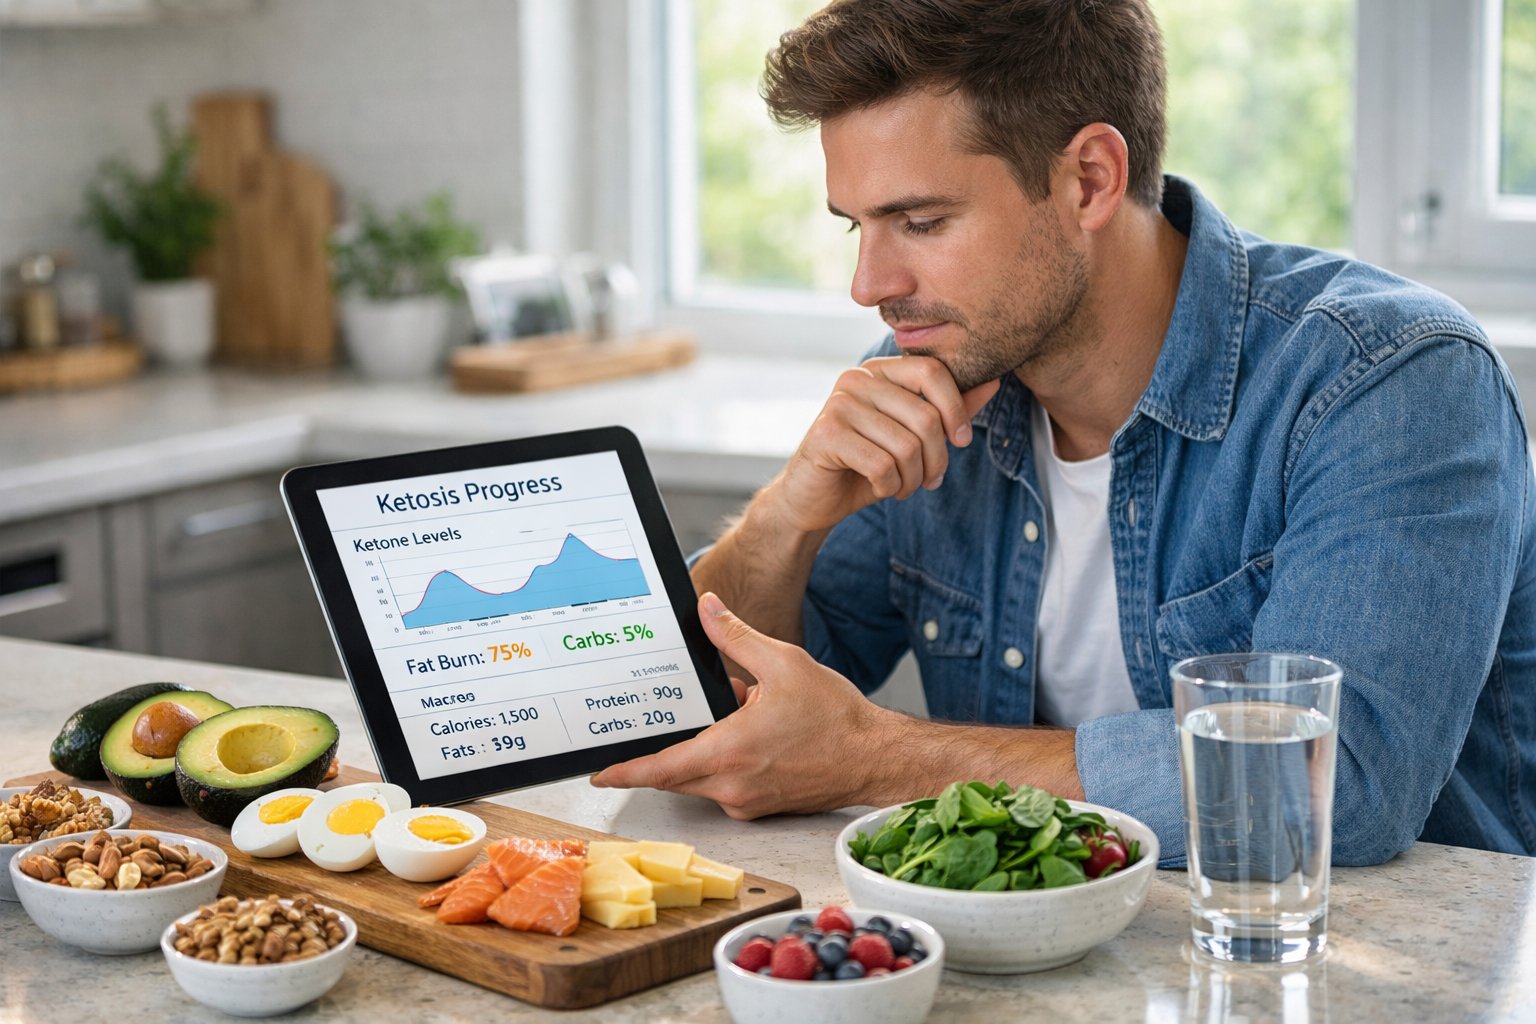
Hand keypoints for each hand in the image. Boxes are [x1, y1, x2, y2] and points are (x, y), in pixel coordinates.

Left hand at [591, 592, 894, 817]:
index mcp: (728, 753)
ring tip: (729, 716)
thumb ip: (735, 636)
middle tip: (651, 730)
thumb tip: (706, 608)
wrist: (875, 757)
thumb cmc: (836, 717)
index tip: (599, 772)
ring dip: (699, 751)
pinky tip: (748, 733)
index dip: (625, 771)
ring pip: (701, 780)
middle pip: (675, 775)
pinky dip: (722, 762)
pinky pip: (725, 786)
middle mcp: (732, 787)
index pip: (660, 769)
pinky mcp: (761, 807)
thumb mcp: (782, 663)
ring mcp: (747, 802)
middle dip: (661, 753)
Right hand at [768, 356, 999, 533]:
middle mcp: (855, 379)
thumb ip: (949, 409)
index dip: (956, 410)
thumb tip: (994, 381)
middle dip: (937, 459)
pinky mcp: (825, 435)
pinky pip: (881, 465)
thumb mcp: (913, 436)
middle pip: (925, 416)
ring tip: (904, 487)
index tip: (961, 441)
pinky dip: (890, 487)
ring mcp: (838, 405)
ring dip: (913, 479)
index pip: (933, 372)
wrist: (811, 498)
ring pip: (906, 446)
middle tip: (930, 480)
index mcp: (879, 370)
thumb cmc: (865, 465)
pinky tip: (881, 489)